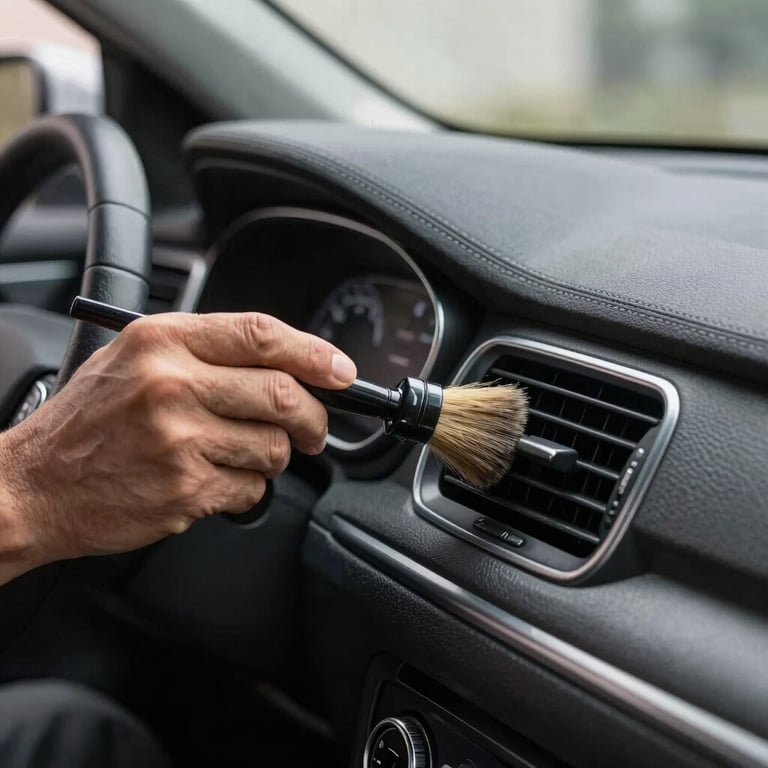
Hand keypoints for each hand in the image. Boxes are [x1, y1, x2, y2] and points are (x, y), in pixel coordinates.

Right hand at [0, 312, 356, 582]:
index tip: (341, 370)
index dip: (314, 352)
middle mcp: (172, 385)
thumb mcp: (134, 358)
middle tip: (314, 429)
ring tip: (235, 454)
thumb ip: (206, 351)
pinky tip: (211, 480)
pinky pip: (251, 489)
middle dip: (313, 418)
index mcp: (163, 342)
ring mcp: (179, 441)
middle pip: (282, 395)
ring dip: (272, 456)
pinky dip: (245, 488)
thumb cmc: (86, 421)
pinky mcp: (184, 490)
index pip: (261, 335)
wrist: (32, 485)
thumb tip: (284, 362)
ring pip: (274, 448)